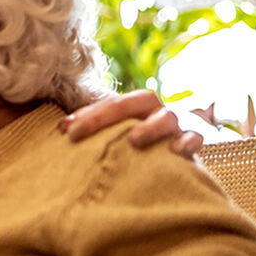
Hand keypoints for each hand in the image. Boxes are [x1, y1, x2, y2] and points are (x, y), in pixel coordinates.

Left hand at [60, 90, 203, 157]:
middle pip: (139, 99)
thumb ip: (90, 128)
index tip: (65, 131)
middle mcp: (156, 111)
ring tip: (134, 140)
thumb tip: (60, 129)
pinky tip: (175, 152)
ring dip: (150, 127)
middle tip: (81, 133)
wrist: (177, 156)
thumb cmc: (135, 144)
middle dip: (109, 114)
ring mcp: (176, 126)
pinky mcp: (193, 143)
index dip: (88, 114)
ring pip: (168, 117)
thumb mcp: (113, 134)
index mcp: (136, 106)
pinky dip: (188, 142)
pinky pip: (195, 138)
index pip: (112, 101)